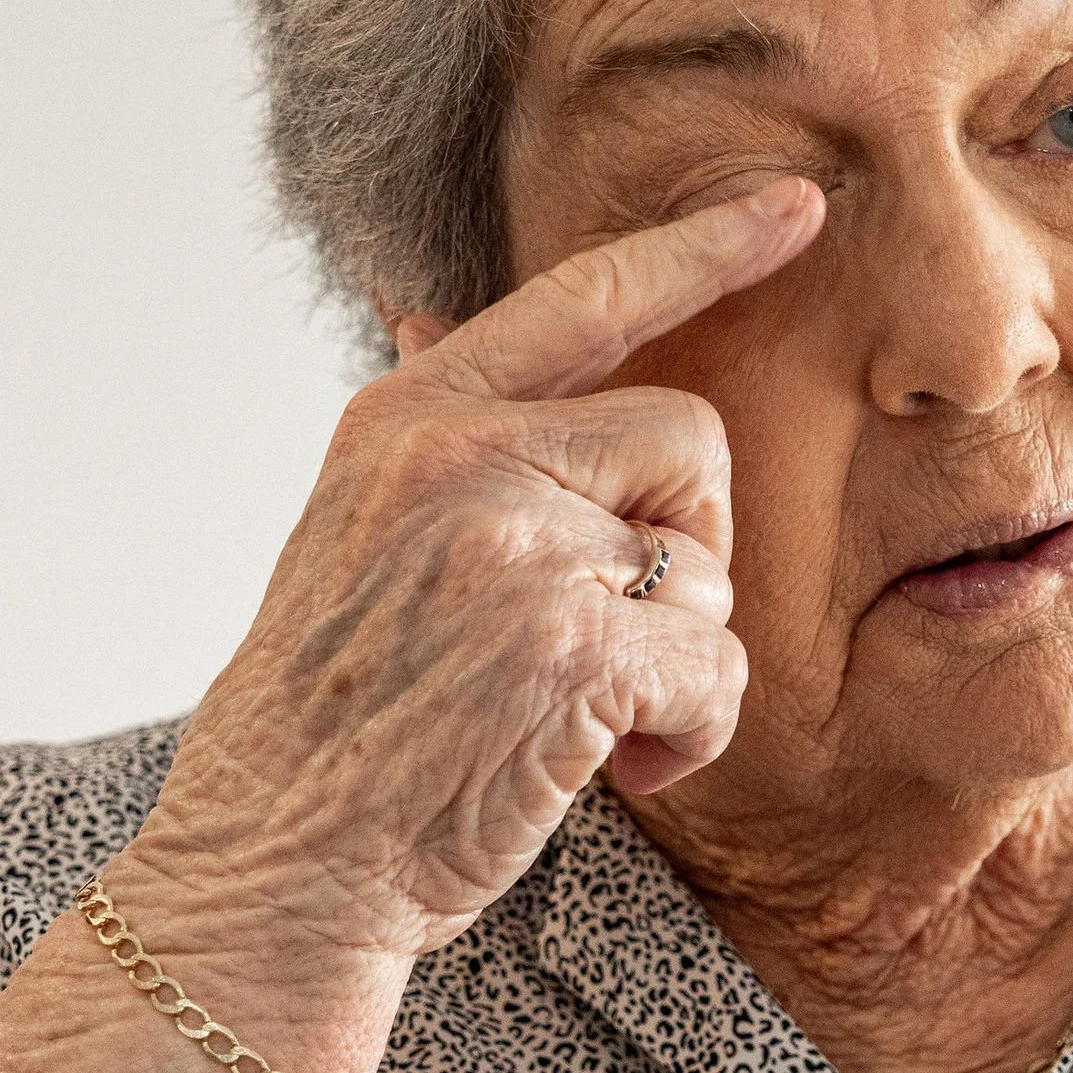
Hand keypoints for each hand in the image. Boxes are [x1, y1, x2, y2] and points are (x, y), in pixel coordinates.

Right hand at [127, 178, 824, 970]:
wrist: (275, 867)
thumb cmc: (325, 724)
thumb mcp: (351, 534)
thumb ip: (433, 443)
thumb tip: (429, 312)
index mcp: (409, 418)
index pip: (583, 296)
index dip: (705, 246)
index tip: (797, 205)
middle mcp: (460, 457)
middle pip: (687, 438)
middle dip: (688, 547)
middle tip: (617, 635)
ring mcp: (515, 546)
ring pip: (711, 565)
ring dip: (682, 658)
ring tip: (587, 720)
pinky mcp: (573, 647)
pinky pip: (718, 667)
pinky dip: (691, 736)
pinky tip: (615, 771)